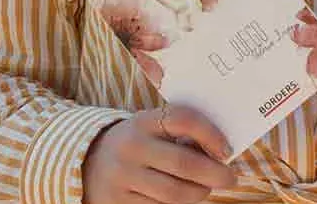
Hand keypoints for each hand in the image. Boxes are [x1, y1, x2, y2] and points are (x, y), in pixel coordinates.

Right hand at [82, 104, 236, 203]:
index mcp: (142, 122)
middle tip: (230, 178)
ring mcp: (122, 177)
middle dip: (214, 173)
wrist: (86, 162)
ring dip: (198, 194)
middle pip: (183, 163)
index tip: (227, 150)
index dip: (210, 134)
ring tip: (204, 190)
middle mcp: (130, 147)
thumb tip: (220, 153)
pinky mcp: (117, 203)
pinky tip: (181, 198)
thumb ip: (179, 135)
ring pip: (174, 194)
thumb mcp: (150, 129)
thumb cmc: (136, 144)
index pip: (182, 119)